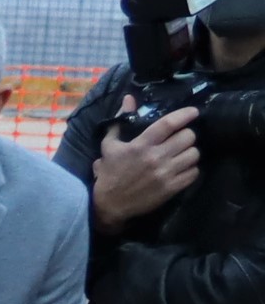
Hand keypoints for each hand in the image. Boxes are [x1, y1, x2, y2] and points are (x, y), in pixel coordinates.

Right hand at [94, 105, 199, 230]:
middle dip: (187, 135)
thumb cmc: (110, 173)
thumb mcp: (109, 146)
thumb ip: (120, 121)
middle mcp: (156, 157)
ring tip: (183, 153)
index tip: (193, 112)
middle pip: (188, 137)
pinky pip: (194, 172)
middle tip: (181, 138)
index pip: (169, 124)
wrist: (110, 205)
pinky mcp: (172, 188)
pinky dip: (191, 169)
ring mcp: (166, 173)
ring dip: (190, 152)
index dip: (185, 115)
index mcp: (141, 145)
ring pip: (194, 154)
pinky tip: (182, 168)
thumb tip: (129, 98)